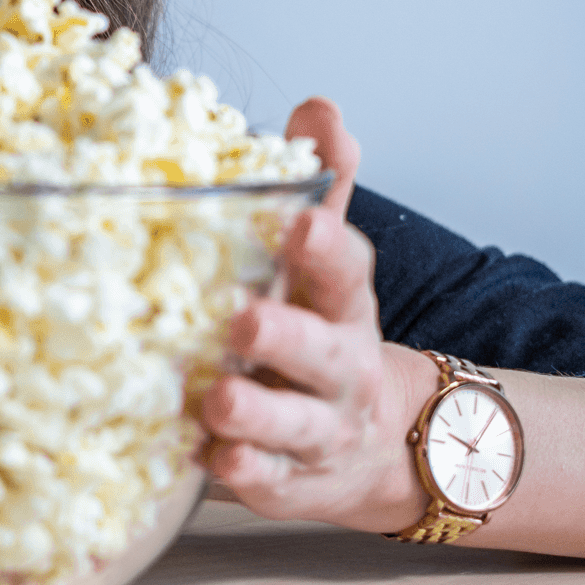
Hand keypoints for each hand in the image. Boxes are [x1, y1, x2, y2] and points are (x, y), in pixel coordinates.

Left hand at [199, 97, 427, 532]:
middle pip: (320, 351)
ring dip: (256, 411)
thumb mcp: (327, 260)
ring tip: (218, 397)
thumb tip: (318, 105)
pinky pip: (268, 479)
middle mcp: (339, 366)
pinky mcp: (291, 479)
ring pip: (292, 423)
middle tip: (242, 319)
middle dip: (284, 335)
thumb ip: (322, 185)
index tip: (301, 221)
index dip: (326, 245)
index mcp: (342, 303)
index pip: (345, 269)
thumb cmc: (321, 330)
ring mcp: (318, 428)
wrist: (373, 441)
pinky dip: (244, 469)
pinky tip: (211, 455)